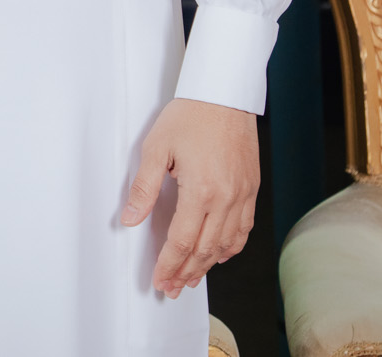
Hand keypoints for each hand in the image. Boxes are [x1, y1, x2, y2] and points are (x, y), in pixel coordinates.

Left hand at [122, 98, 259, 298]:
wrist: (223, 94)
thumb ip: (143, 188)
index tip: (160, 280)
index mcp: (201, 191)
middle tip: (172, 288)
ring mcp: (243, 195)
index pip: (182, 241)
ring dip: (208, 265)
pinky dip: (231, 246)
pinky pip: (244, 228)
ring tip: (191, 278)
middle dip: (186, 272)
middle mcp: (227, 198)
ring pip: (227, 243)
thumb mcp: (156, 149)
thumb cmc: (189, 116)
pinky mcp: (252, 188)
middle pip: (205, 249)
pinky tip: (219, 253)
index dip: (169, 264)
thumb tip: (129, 220)